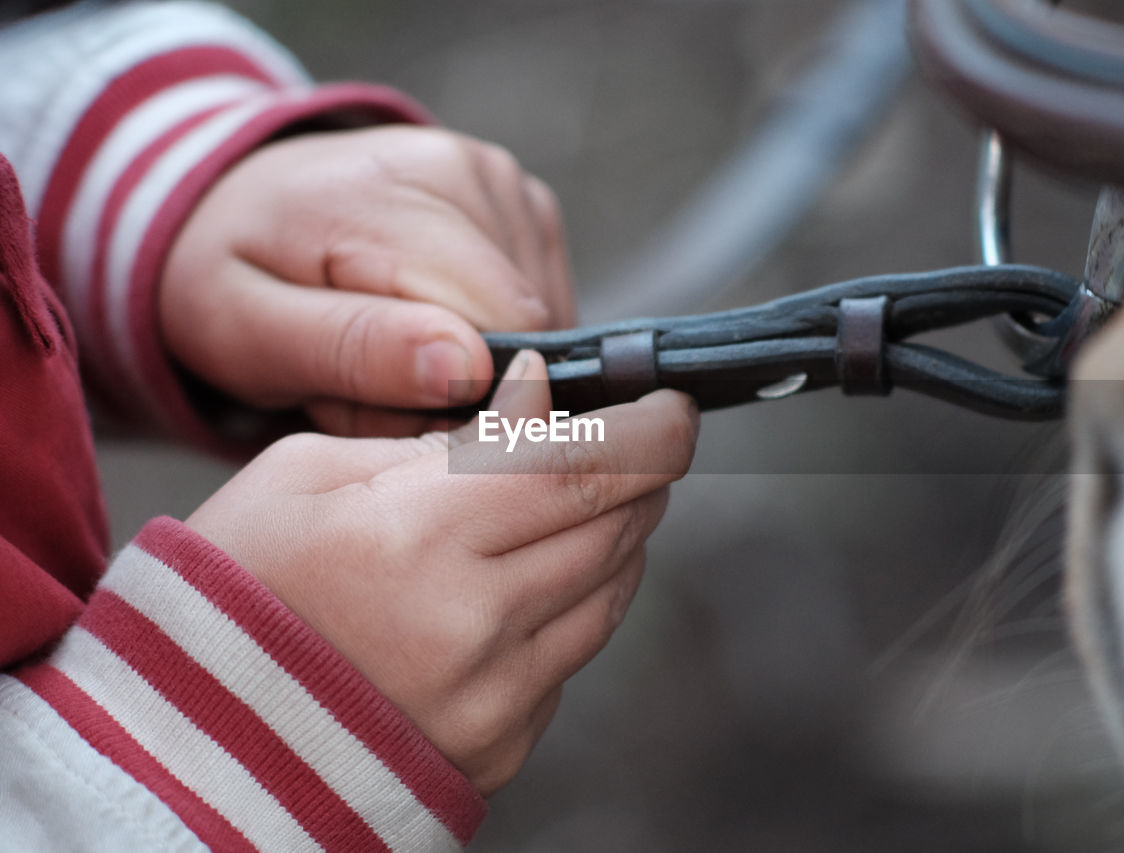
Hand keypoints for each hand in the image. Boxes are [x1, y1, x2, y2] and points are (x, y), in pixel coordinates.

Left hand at [160, 126, 573, 436]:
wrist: (237, 208)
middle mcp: (464, 172)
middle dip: (457, 382)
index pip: (492, 333)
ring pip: (541, 326)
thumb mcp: (248, 332)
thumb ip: (353, 349)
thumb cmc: (236, 280)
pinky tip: (430, 319)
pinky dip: (494, 334)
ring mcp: (504, 182)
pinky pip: (546, 305)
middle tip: (368, 378)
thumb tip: (469, 368)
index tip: (369, 400)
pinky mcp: (527, 203)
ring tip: (391, 345)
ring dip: (475, 361)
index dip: (446, 398)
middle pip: (524, 332)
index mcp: (384, 196)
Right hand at [185, 352, 697, 793]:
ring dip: (615, 534)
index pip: (584, 469)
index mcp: (417, 537)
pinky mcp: (501, 745)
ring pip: (611, 592)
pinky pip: (575, 656)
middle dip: (640, 474)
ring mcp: (494, 698)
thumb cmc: (237, 588)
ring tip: (572, 504)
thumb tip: (536, 393)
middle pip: (616, 527)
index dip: (651, 431)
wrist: (196, 737)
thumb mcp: (310, 474)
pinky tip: (527, 582)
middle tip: (624, 442)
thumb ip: (439, 436)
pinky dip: (575, 604)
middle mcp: (472, 625)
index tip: (669, 405)